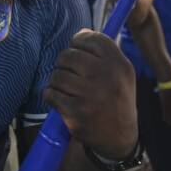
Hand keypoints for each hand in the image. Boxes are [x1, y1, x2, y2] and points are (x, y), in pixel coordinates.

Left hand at [44, 30, 137, 159]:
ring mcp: (89, 95)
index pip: (90, 38)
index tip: (78, 52)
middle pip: (67, 55)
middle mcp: (106, 77)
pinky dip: (52, 96)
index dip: (79, 42)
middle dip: (64, 64)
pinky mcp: (75, 112)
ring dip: (58, 81)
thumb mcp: (120, 73)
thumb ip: (103, 51)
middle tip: (71, 75)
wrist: (119, 137)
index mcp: (119, 64)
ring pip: (56, 75)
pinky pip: (50, 93)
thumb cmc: (115, 98)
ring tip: (68, 90)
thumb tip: (80, 33)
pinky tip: (62, 101)